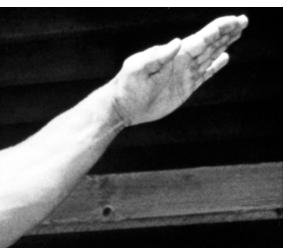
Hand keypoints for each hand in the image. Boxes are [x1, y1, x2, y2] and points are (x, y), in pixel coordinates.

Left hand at [110, 15, 247, 126]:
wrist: (122, 108)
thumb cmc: (126, 86)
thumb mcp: (137, 68)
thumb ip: (156, 56)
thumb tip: (176, 42)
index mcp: (174, 54)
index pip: (202, 38)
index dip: (219, 29)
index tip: (235, 20)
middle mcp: (182, 61)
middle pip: (210, 43)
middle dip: (227, 32)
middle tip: (243, 20)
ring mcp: (184, 74)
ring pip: (209, 55)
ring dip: (224, 44)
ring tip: (238, 33)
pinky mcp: (184, 88)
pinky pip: (204, 74)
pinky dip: (215, 66)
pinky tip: (225, 58)